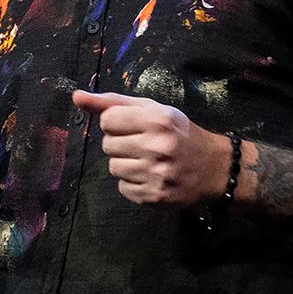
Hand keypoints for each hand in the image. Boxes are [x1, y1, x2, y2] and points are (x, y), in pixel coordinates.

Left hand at [73, 89, 222, 208]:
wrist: (215, 168)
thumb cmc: (180, 134)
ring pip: (113, 168)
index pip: (107, 120)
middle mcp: (158, 146)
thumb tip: (77, 97)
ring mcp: (157, 174)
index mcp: (157, 120)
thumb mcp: (154, 110)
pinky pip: (123, 188)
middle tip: (144, 146)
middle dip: (121, 144)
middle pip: (107, 145)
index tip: (133, 127)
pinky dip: (133, 183)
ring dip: (126, 165)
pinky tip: (151, 177)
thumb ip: (113, 102)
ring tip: (148, 162)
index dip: (117, 123)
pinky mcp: (155, 196)